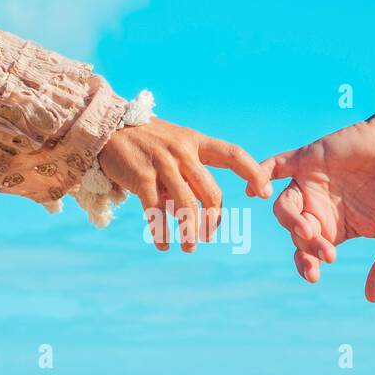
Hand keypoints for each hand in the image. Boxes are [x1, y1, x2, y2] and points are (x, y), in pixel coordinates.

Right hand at [99, 118, 271, 251]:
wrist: (109, 127)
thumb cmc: (146, 142)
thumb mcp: (174, 147)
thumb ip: (189, 175)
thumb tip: (199, 212)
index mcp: (196, 142)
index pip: (234, 154)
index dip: (253, 172)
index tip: (265, 192)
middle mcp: (182, 151)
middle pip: (210, 192)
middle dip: (214, 220)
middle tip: (209, 236)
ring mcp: (162, 164)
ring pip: (186, 206)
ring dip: (190, 232)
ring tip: (190, 247)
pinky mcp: (141, 176)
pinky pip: (155, 211)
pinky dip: (161, 232)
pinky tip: (163, 244)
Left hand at [261, 113, 374, 301]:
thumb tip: (372, 297)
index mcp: (332, 228)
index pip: (307, 252)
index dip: (306, 264)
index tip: (314, 275)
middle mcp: (315, 207)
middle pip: (294, 233)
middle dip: (306, 246)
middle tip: (325, 251)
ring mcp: (308, 183)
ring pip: (283, 206)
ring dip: (290, 220)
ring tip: (308, 230)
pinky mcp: (305, 159)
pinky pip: (274, 165)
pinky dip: (261, 175)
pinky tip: (256, 191)